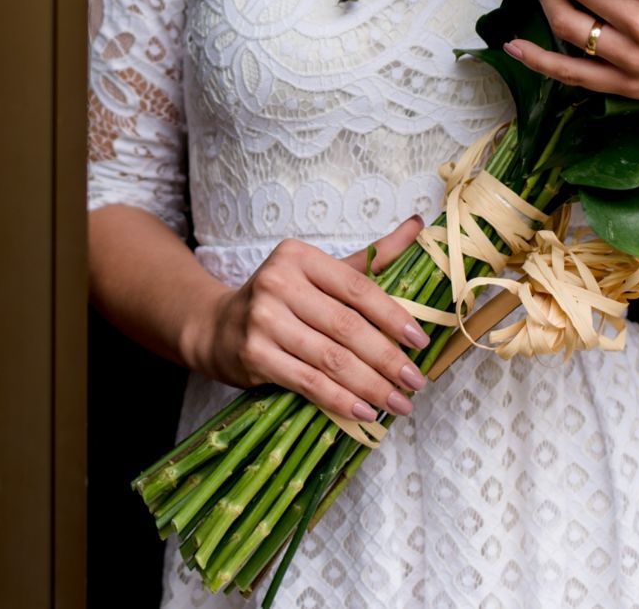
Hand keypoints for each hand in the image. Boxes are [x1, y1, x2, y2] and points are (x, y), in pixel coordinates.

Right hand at [186, 217, 433, 423]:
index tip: (421, 342)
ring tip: (399, 403)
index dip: (393, 316)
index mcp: (299, 257)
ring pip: (331, 358)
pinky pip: (308, 382)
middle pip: (347, 327)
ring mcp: (263, 320)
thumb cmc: (281, 300)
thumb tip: (418, 226)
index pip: (357, 287)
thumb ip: (370, 257)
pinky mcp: (254, 354)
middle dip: (387, 359)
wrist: (218, 327)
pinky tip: (364, 412)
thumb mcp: (320, 272)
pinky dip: (340, 400)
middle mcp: (278, 283)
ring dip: (371, 386)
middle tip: (415, 382)